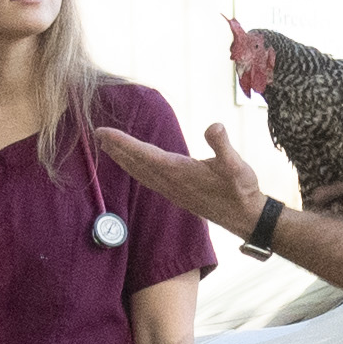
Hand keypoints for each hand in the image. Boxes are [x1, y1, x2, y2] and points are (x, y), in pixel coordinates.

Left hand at [99, 117, 264, 237]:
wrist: (245, 217)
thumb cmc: (242, 189)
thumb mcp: (237, 164)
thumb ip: (223, 146)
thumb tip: (215, 126)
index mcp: (180, 172)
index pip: (144, 154)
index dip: (123, 142)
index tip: (103, 132)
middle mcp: (171, 182)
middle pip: (135, 164)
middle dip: (115, 148)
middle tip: (96, 133)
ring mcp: (172, 190)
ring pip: (139, 173)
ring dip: (122, 159)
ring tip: (107, 146)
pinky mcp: (176, 194)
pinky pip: (148, 179)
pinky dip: (135, 169)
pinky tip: (132, 165)